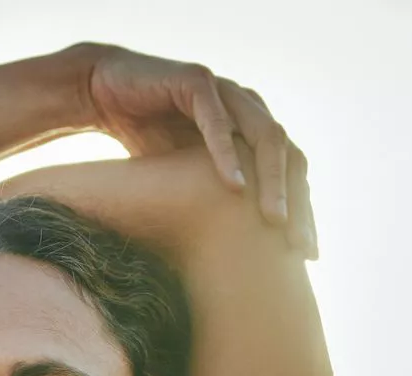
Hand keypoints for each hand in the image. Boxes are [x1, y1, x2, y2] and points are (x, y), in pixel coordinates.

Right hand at [73, 43, 316, 259]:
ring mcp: (227, 91)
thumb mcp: (193, 179)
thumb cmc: (149, 140)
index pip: (293, 170)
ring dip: (273, 180)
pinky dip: (227, 153)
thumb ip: (222, 201)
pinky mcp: (197, 80)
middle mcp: (249, 106)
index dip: (304, 210)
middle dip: (298, 202)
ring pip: (265, 135)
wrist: (103, 96)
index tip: (307, 255)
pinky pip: (218, 120)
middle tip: (299, 245)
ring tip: (274, 220)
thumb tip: (244, 259)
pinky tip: (235, 186)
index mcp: (256, 128)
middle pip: (290, 156)